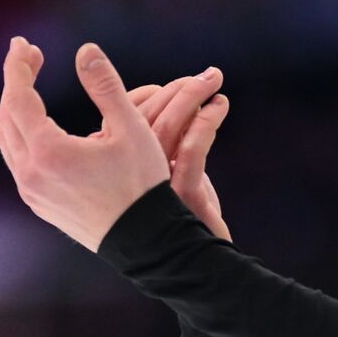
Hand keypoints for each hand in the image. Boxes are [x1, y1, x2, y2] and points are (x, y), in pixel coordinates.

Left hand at [0, 38, 174, 251]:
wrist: (146, 240)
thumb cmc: (143, 184)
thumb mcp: (132, 129)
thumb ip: (106, 86)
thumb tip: (85, 50)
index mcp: (48, 151)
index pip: (18, 97)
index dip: (19, 67)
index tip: (24, 45)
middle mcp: (30, 173)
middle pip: (7, 117)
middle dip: (16, 84)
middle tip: (31, 58)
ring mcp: (31, 192)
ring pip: (8, 141)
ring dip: (16, 110)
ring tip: (32, 89)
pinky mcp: (39, 204)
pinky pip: (19, 162)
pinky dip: (23, 136)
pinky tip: (42, 128)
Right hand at [125, 75, 231, 241]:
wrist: (195, 262)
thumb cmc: (183, 215)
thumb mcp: (173, 170)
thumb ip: (169, 139)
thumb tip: (177, 98)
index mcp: (117, 165)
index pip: (124, 118)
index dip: (150, 94)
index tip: (178, 84)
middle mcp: (129, 176)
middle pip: (144, 119)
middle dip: (177, 89)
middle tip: (208, 74)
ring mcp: (153, 188)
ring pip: (167, 130)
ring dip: (192, 98)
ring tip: (215, 82)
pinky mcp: (182, 198)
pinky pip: (192, 152)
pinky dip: (206, 124)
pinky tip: (220, 108)